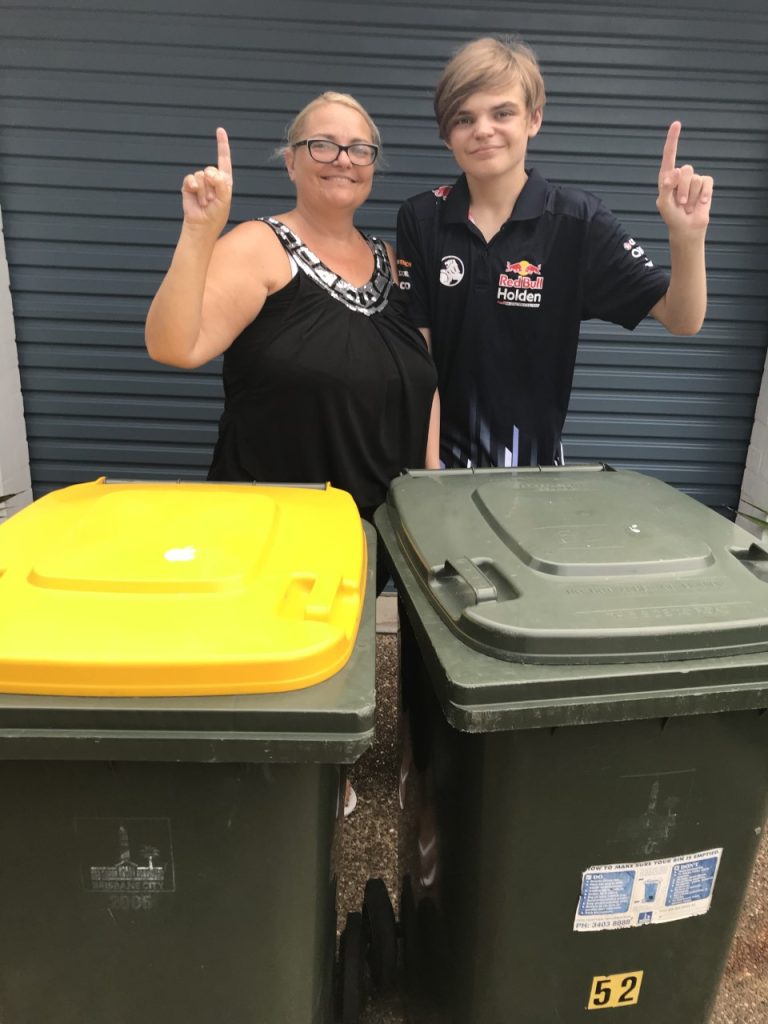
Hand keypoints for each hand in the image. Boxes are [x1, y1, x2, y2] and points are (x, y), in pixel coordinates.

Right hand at [180, 127, 232, 233]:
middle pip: (211, 169)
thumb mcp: (224, 200)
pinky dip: (194, 187)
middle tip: (213, 200)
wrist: (201, 227)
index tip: (220, 130)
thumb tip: (210, 172)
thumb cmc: (215, 216)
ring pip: (201, 175)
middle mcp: (211, 179)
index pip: (224, 160)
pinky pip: (190, 178)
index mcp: (224, 181)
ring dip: (204, 191)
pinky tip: (195, 195)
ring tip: (205, 202)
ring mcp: (199, 182)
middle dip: (213, 185)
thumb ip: (221, 183)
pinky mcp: (188, 186)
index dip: (222, 145)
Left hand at [656, 122, 712, 236]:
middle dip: (682, 189)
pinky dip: (703, 195)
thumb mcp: (663, 204)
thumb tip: (674, 172)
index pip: (669, 156)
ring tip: (687, 206)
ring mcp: (694, 179)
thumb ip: (665, 187)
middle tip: (680, 204)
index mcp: (667, 177)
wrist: (686, 228)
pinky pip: (707, 182)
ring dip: (690, 195)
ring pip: (695, 179)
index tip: (676, 124)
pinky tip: (699, 204)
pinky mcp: (706, 185)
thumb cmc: (672, 216)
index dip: (673, 139)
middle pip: (685, 169)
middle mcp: (681, 176)